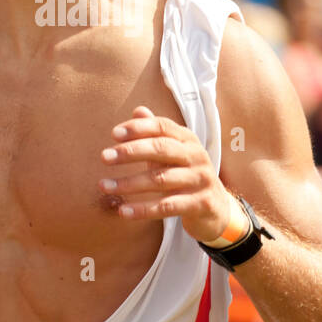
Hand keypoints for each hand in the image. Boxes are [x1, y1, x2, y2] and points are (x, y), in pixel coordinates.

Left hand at [99, 106, 234, 243]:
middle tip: (104, 157)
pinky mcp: (200, 204)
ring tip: (104, 186)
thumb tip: (138, 110)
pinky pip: (167, 206)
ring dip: (129, 183)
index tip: (114, 134)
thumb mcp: (174, 152)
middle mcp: (196, 156)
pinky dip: (143, 209)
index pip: (163, 127)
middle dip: (130, 152)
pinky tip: (123, 211)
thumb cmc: (186, 174)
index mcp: (188, 139)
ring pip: (160, 180)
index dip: (139, 128)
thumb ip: (156, 133)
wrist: (216, 207)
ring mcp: (200, 180)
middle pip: (161, 149)